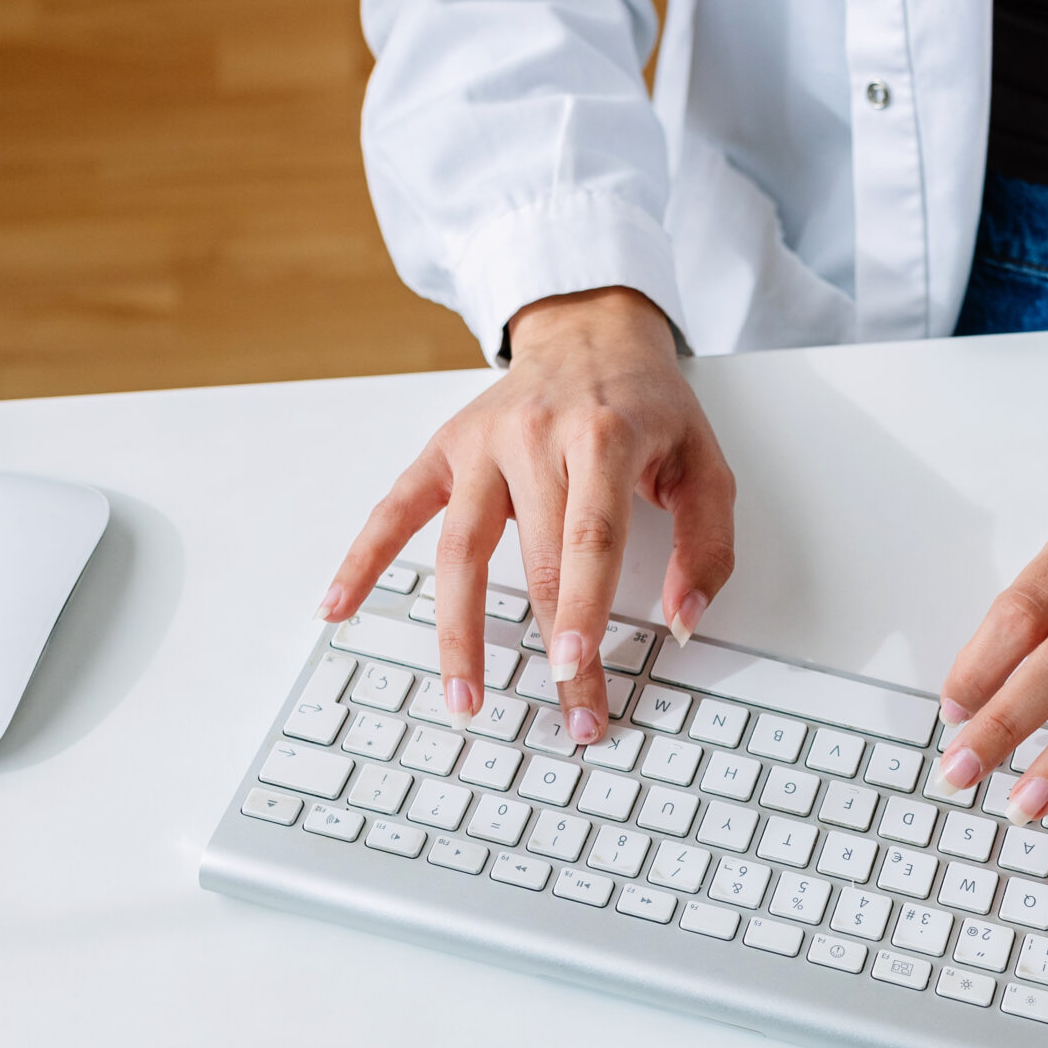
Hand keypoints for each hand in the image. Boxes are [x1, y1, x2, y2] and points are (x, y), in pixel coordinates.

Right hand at [319, 286, 733, 744]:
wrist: (590, 332)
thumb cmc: (647, 407)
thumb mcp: (705, 463)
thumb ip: (707, 546)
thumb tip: (684, 622)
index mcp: (604, 438)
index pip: (590, 539)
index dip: (582, 609)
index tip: (576, 668)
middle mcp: (536, 438)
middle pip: (535, 563)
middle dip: (551, 650)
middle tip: (568, 715)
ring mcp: (481, 445)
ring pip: (459, 551)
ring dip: (458, 632)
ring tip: (465, 696)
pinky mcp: (443, 450)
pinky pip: (395, 510)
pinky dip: (363, 559)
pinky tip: (340, 606)